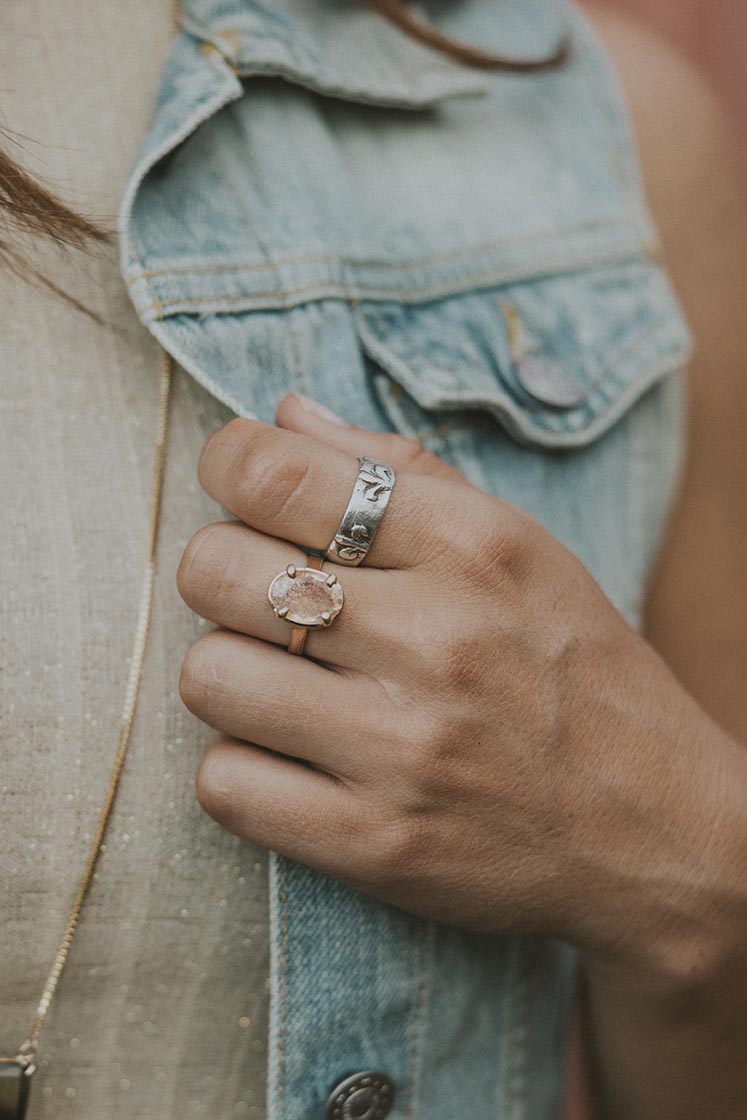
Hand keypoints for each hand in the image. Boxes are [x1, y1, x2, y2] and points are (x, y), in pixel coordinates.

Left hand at [177, 394, 745, 981]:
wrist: (660, 828)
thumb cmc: (578, 672)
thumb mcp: (521, 547)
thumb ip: (401, 467)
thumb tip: (284, 414)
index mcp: (470, 547)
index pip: (273, 473)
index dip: (226, 465)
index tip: (236, 483)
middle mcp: (436, 641)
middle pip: (214, 570)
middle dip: (221, 573)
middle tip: (262, 596)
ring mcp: (404, 750)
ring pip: (207, 676)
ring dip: (231, 675)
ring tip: (284, 683)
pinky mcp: (376, 845)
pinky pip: (224, 784)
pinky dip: (242, 768)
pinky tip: (293, 758)